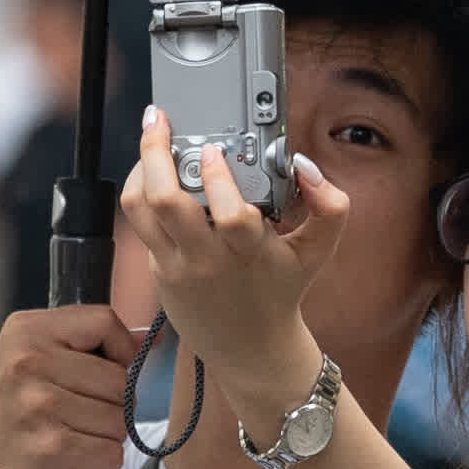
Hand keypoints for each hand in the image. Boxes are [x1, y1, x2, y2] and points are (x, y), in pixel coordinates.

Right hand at [0, 300, 145, 468]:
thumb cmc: (7, 415)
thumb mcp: (28, 361)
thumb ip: (83, 345)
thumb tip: (149, 338)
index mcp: (27, 331)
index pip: (104, 321)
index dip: (121, 349)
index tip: (111, 370)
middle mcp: (30, 362)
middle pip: (120, 377)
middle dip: (113, 404)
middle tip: (79, 415)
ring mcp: (39, 405)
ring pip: (121, 419)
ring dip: (106, 436)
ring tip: (70, 435)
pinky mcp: (51, 447)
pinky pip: (111, 452)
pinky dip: (99, 461)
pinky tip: (69, 458)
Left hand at [119, 114, 335, 400]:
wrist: (250, 348)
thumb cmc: (281, 290)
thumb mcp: (318, 251)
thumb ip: (330, 207)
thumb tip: (306, 166)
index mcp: (250, 253)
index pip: (231, 216)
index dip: (220, 179)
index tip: (216, 151)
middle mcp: (207, 259)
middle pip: (166, 202)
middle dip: (157, 153)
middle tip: (160, 121)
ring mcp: (177, 265)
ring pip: (141, 208)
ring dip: (141, 167)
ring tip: (152, 139)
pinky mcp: (159, 269)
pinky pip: (138, 221)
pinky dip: (139, 189)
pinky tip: (152, 170)